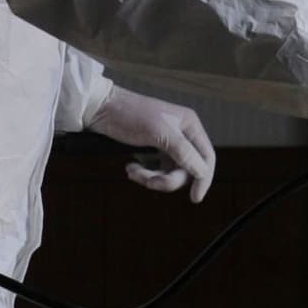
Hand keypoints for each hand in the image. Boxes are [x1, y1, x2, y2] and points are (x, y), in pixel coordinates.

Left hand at [86, 87, 216, 202]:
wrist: (101, 109)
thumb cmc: (130, 115)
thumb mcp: (159, 133)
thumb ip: (183, 152)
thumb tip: (202, 171)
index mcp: (189, 125)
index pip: (206, 156)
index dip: (203, 178)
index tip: (195, 197)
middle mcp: (182, 135)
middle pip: (187, 170)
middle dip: (167, 179)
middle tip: (149, 181)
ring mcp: (167, 144)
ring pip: (169, 173)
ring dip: (152, 177)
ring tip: (133, 172)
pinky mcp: (152, 150)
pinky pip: (156, 171)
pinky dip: (144, 174)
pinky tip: (130, 168)